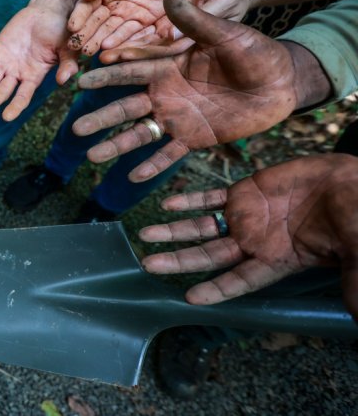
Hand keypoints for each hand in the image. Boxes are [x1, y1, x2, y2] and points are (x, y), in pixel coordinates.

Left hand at [0, 5, 77, 120]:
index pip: (23, 96)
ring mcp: (6, 61)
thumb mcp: (67, 49)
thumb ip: (67, 64)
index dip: (15, 106)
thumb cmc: (60, 31)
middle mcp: (18, 72)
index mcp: (34, 76)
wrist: (47, 11)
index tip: (6, 117)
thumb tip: (63, 81)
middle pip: (3, 91)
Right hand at [67, 0, 202, 54]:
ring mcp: (131, 14)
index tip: (72, 27)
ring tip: (90, 52)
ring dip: (101, 41)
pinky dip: (122, 42)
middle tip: (76, 47)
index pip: (89, 5)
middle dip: (87, 34)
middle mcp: (116, 4)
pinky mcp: (148, 22)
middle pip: (98, 21)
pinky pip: (133, 34)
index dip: (80, 16)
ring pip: (112, 31)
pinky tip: (110, 50)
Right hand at [73, 0, 297, 181]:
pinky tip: (134, 177)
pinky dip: (152, 166)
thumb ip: (195, 21)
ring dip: (116, 145)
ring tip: (93, 156)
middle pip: (126, 108)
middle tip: (76, 130)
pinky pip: (169, 154)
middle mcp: (165, 93)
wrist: (282, 83)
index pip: (129, 72)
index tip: (79, 82)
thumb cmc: (256, 52)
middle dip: (100, 119)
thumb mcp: (226, 34)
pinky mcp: (195, 138)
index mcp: (168, 66)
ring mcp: (177, 117)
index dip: (104, 77)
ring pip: (140, 133)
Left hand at [97, 0, 254, 63]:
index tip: (117, 55)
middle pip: (147, 54)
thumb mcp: (221, 3)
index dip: (140, 53)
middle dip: (124, 57)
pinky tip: (107, 36)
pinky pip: (146, 33)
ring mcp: (172, 39)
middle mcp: (178, 48)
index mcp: (191, 46)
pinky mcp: (169, 30)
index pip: (162, 52)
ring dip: (121, 46)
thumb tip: (169, 35)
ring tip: (96, 51)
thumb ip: (196, 17)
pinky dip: (128, 34)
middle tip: (98, 60)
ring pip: (143, 44)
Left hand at [137, 154, 357, 319]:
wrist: (352, 182)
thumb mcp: (354, 254)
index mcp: (275, 261)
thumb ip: (354, 284)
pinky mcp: (244, 191)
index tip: (189, 298)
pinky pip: (210, 197)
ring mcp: (246, 216)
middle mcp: (253, 242)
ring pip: (202, 226)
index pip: (239, 281)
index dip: (215, 290)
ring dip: (174, 230)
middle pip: (208, 255)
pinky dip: (189, 201)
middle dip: (178, 260)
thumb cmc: (355, 219)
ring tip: (145, 235)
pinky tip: (167, 204)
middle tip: (147, 265)